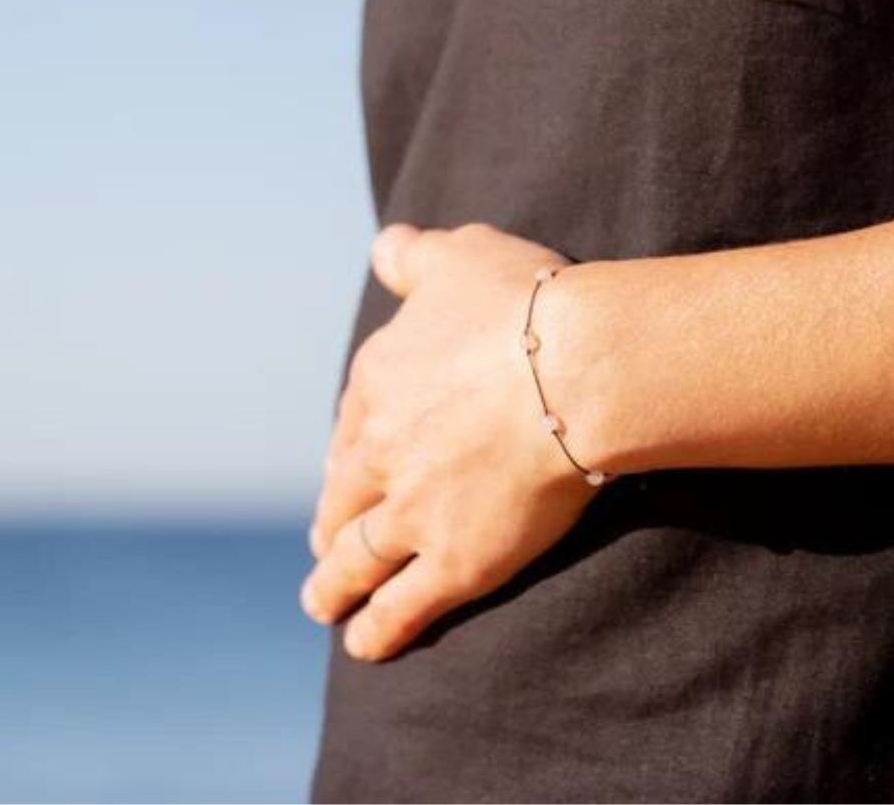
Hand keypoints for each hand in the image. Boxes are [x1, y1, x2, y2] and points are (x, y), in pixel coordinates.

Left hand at [300, 222, 603, 660]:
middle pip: (343, 495)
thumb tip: (384, 246)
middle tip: (323, 544)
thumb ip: (413, 256)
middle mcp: (381, 449)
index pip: (350, 425)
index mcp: (379, 381)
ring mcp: (412, 510)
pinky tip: (362, 647)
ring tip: (320, 602)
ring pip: (356, 558)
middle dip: (330, 520)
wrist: (573, 367)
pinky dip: (378, 629)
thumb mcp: (459, 256)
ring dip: (332, 583)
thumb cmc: (523, 304)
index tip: (343, 470)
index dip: (345, 451)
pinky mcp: (454, 560)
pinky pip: (403, 606)